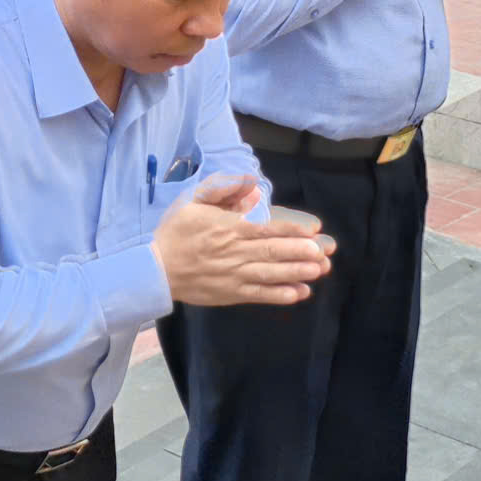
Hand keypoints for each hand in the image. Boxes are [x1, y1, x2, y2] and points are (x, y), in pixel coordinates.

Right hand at [153, 185, 331, 306]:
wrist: (157, 269)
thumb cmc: (176, 231)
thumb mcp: (194, 201)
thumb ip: (223, 190)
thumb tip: (252, 185)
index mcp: (228, 227)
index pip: (266, 228)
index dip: (291, 229)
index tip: (313, 230)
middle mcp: (235, 251)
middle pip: (273, 251)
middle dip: (301, 252)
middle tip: (324, 251)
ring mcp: (234, 275)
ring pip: (271, 273)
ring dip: (297, 272)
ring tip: (319, 270)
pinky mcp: (231, 294)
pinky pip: (260, 295)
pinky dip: (280, 295)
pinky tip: (300, 293)